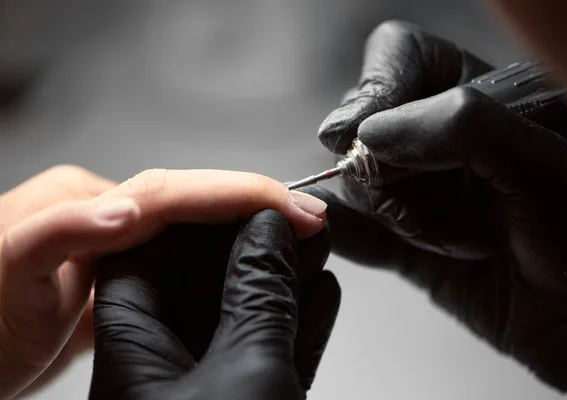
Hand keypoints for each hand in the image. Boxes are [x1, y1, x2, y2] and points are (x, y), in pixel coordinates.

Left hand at [0, 168, 326, 398]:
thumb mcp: (10, 267)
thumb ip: (63, 228)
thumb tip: (129, 206)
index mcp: (87, 204)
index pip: (179, 190)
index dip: (241, 193)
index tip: (293, 207)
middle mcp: (108, 215)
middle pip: (199, 198)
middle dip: (259, 201)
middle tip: (311, 217)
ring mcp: (121, 243)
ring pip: (198, 223)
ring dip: (247, 223)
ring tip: (294, 231)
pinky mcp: (126, 274)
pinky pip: (186, 252)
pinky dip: (222, 251)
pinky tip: (245, 261)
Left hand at [89, 210, 339, 399]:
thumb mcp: (246, 373)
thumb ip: (257, 295)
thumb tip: (271, 231)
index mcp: (128, 339)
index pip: (161, 236)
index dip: (220, 203)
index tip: (277, 200)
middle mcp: (152, 348)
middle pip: (198, 260)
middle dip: (256, 231)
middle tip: (303, 216)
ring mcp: (189, 370)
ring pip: (231, 297)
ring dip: (279, 270)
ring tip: (320, 243)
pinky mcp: (224, 389)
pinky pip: (254, 337)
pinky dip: (290, 315)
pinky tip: (321, 293)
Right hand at [310, 22, 566, 396]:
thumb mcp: (541, 167)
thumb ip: (463, 127)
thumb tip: (368, 134)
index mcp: (476, 98)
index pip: (400, 58)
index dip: (375, 88)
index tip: (365, 132)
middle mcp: (438, 141)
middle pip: (364, 127)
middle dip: (387, 170)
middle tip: (430, 203)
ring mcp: (417, 192)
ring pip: (356, 182)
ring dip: (391, 216)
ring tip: (449, 244)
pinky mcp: (402, 244)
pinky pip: (351, 230)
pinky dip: (341, 233)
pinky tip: (337, 236)